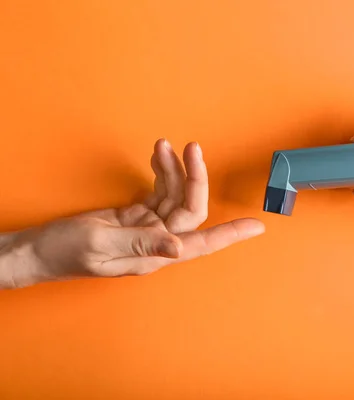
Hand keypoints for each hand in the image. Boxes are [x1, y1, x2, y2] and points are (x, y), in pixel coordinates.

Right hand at [0, 139, 264, 288]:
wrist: (38, 250)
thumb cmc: (65, 252)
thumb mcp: (101, 245)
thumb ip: (142, 244)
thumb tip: (180, 249)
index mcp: (155, 255)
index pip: (201, 243)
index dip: (230, 235)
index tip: (256, 226)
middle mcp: (158, 241)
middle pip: (189, 208)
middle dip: (194, 178)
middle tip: (191, 147)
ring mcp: (148, 227)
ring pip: (174, 195)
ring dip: (172, 169)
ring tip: (163, 145)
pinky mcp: (135, 216)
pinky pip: (157, 191)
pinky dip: (160, 172)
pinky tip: (158, 156)